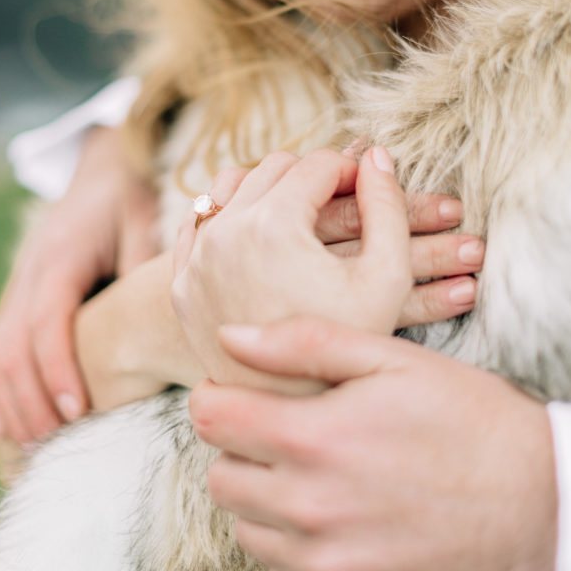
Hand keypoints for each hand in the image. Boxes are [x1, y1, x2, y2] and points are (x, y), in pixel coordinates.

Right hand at [0, 126, 159, 444]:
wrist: (100, 171)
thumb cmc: (130, 198)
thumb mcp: (146, 220)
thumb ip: (143, 266)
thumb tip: (153, 321)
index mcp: (61, 258)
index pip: (47, 321)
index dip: (57, 369)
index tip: (77, 411)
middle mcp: (29, 275)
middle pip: (9, 348)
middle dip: (28, 402)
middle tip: (55, 447)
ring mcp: (17, 288)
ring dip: (9, 405)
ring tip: (33, 451)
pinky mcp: (18, 300)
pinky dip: (1, 392)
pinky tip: (17, 428)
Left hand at [172, 146, 483, 385]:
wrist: (291, 413)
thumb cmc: (347, 349)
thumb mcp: (387, 278)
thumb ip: (387, 208)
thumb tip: (376, 156)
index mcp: (274, 224)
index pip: (319, 163)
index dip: (352, 171)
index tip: (369, 192)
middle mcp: (224, 232)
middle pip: (275, 167)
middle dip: (313, 178)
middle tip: (342, 204)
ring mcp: (196, 258)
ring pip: (233, 186)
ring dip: (271, 191)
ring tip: (305, 219)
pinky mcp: (182, 282)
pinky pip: (202, 223)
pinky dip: (233, 218)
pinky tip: (264, 238)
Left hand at [189, 316, 557, 570]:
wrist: (544, 508)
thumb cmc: (470, 420)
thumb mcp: (393, 360)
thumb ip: (303, 342)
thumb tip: (230, 334)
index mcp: (314, 440)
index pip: (210, 420)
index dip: (219, 398)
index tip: (243, 394)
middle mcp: (310, 510)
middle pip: (221, 477)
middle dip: (240, 449)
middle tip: (287, 432)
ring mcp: (328, 566)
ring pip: (247, 529)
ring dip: (265, 500)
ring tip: (317, 474)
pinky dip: (294, 545)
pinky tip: (337, 517)